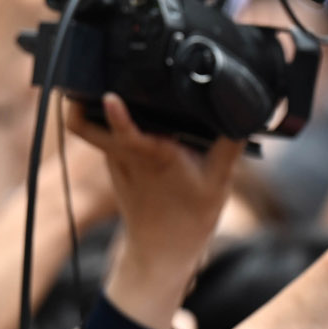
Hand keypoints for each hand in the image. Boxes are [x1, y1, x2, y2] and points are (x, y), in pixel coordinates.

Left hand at [69, 95, 241, 328]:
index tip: (109, 96)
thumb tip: (247, 114)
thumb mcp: (220, 182)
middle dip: (80, 102)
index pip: (124, 132)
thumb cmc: (190, 218)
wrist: (162, 251)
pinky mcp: (114, 167)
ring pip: (93, 129)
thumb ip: (231, 145)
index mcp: (153, 155)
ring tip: (113, 88)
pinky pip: (106, 139)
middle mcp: (127, 155)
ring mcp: (115, 162)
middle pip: (86, 124)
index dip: (115, 113)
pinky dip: (113, 126)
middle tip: (90, 76)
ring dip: (95, 110)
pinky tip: (133, 118)